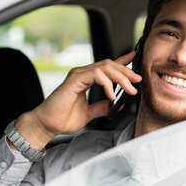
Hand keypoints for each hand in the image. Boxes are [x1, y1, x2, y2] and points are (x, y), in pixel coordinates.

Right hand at [13, 51, 141, 149]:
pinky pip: (95, 75)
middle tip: (137, 81)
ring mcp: (78, 75)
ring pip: (105, 67)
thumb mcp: (90, 112)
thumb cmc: (63, 118)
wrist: (47, 125)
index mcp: (86, 79)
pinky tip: (112, 95)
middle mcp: (82, 74)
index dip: (122, 62)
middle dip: (126, 71)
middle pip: (109, 64)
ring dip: (120, 77)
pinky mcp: (74, 80)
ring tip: (129, 89)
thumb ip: (102, 106)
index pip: (107, 67)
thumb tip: (116, 104)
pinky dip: (107, 84)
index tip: (135, 60)